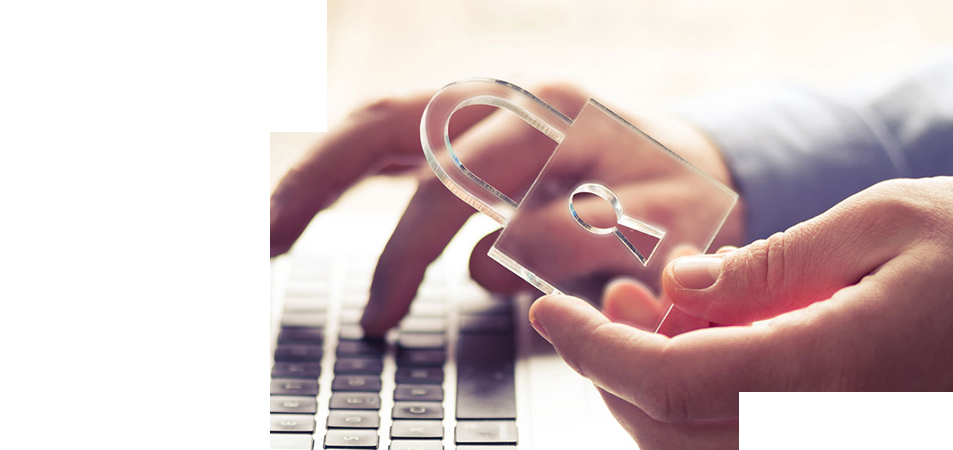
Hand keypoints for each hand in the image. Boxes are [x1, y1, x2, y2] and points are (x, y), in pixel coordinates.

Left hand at [270, 81, 743, 335]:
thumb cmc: (570, 173)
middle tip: (371, 317)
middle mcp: (540, 107)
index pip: (375, 124)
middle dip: (394, 258)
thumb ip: (419, 175)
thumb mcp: (489, 159)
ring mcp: (606, 149)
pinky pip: (589, 262)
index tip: (264, 236)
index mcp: (481, 96)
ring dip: (484, 274)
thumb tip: (304, 210)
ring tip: (488, 294)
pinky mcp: (668, 203)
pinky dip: (556, 285)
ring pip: (514, 223)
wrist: (703, 170)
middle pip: (441, 179)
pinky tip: (553, 290)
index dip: (312, 181)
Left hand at [529, 177, 952, 448]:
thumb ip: (772, 264)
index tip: (549, 314)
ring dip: (654, 388)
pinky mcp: (851, 442)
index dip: (593, 352)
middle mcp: (826, 430)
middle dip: (615, 367)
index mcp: (829, 372)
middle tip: (610, 303)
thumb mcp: (887, 224)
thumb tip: (681, 285)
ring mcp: (840, 445)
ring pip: (698, 447)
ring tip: (659, 313)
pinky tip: (714, 345)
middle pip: (667, 425)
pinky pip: (744, 445)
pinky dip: (703, 405)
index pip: (666, 382)